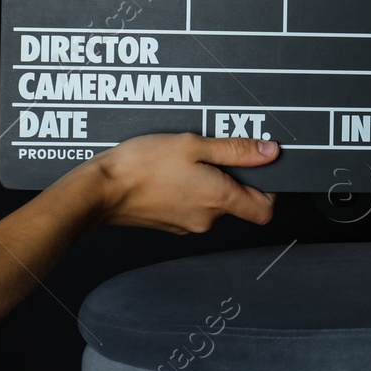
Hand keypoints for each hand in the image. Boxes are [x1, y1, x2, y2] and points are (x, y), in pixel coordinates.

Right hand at [74, 132, 280, 233]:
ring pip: (213, 203)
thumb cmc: (141, 165)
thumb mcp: (193, 145)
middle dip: (231, 176)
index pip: (265, 210)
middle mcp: (207, 219)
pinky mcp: (171, 224)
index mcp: (219, 199)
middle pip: (238, 202)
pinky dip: (189, 189)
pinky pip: (192, 206)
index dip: (270, 189)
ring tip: (184, 159)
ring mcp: (188, 225)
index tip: (259, 168)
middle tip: (211, 152)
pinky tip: (170, 172)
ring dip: (207, 180)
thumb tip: (270, 152)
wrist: (99, 190)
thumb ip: (236, 150)